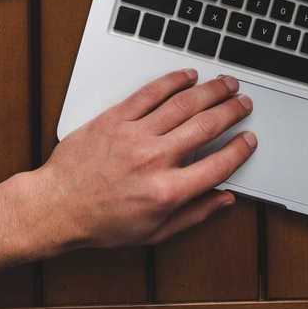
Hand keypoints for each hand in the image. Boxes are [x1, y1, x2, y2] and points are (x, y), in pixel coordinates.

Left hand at [30, 70, 256, 250]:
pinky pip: (149, 94)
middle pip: (206, 127)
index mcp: (167, 192)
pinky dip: (172, 81)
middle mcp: (154, 160)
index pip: (218, 165)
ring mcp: (134, 136)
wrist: (57, 206)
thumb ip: (194, 214)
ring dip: (210, 91)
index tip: (249, 140)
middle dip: (231, 112)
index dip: (240, 150)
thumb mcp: (154, 232)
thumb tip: (225, 200)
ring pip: (182, 104)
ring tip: (226, 84)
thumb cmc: (101, 222)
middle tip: (244, 104)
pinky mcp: (114, 119)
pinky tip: (187, 76)